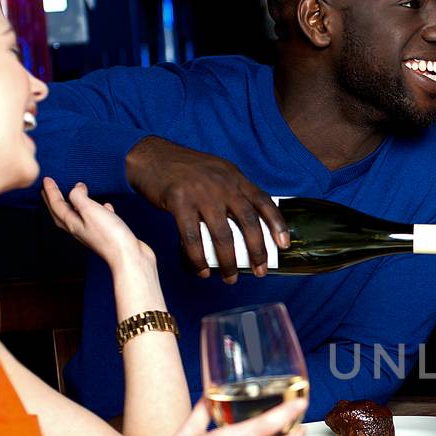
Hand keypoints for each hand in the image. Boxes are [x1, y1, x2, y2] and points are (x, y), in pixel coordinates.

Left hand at [42, 178, 153, 272]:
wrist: (128, 256)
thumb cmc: (109, 235)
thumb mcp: (90, 210)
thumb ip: (78, 197)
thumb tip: (76, 189)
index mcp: (72, 223)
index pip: (56, 205)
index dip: (51, 191)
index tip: (46, 179)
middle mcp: (80, 229)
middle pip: (62, 213)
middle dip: (54, 201)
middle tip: (49, 189)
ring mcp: (94, 233)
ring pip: (78, 216)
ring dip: (74, 205)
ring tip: (74, 195)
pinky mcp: (108, 234)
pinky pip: (99, 219)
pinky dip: (99, 210)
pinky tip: (106, 205)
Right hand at [124, 136, 286, 280]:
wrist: (150, 156)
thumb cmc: (186, 170)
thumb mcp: (217, 173)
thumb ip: (233, 193)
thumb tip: (247, 228)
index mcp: (235, 178)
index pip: (264, 201)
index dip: (277, 224)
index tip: (285, 245)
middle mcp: (222, 184)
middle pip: (247, 222)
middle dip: (257, 251)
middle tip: (260, 271)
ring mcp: (201, 193)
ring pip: (222, 235)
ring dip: (228, 261)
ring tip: (230, 278)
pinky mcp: (179, 202)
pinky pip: (191, 237)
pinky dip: (198, 258)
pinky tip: (203, 271)